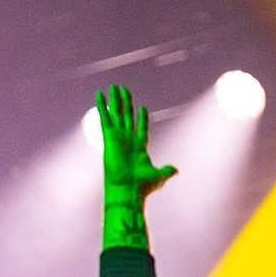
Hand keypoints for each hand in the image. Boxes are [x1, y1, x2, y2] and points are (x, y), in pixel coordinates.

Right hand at [96, 84, 178, 198]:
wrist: (127, 190)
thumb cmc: (142, 187)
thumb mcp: (159, 177)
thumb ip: (166, 171)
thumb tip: (176, 170)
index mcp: (139, 148)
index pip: (141, 129)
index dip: (142, 119)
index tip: (143, 108)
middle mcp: (127, 141)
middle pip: (127, 117)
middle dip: (126, 104)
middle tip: (124, 90)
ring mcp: (118, 138)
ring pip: (117, 114)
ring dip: (115, 100)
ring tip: (114, 86)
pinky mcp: (109, 137)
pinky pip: (105, 119)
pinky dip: (102, 106)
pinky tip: (99, 94)